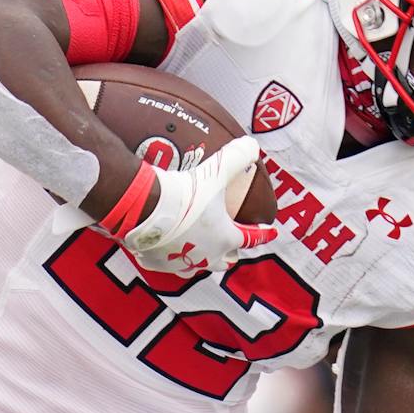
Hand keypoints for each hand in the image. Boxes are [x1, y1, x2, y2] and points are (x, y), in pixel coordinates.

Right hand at [117, 136, 277, 277]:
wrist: (143, 208)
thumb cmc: (183, 194)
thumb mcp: (215, 171)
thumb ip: (237, 157)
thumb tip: (252, 145)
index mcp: (224, 238)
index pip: (250, 238)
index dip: (262, 233)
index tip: (270, 232)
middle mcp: (205, 256)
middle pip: (225, 261)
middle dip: (230, 253)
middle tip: (231, 243)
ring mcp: (179, 263)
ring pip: (196, 266)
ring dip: (200, 257)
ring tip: (198, 247)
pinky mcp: (156, 263)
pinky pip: (166, 263)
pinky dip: (169, 255)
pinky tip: (166, 246)